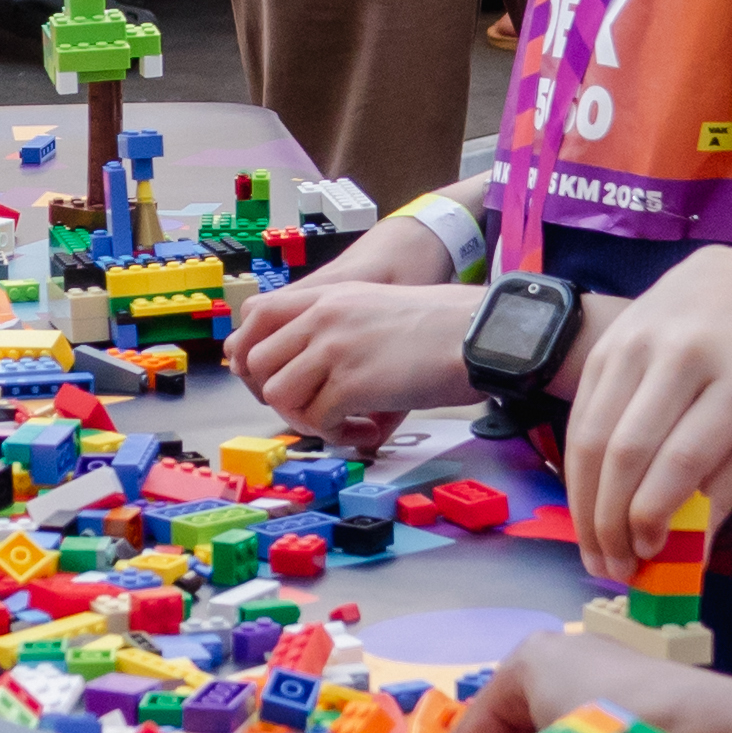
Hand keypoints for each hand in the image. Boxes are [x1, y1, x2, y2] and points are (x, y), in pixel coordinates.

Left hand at [220, 280, 483, 444]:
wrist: (476, 333)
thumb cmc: (437, 325)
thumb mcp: (372, 304)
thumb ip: (334, 324)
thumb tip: (306, 366)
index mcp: (326, 296)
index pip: (256, 317)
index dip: (256, 354)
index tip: (281, 378)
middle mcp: (321, 318)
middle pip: (259, 365)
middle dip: (283, 395)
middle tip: (318, 408)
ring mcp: (333, 350)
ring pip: (280, 396)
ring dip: (308, 419)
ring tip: (344, 422)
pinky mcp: (352, 385)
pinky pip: (317, 423)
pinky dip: (338, 436)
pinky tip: (367, 430)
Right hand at [558, 249, 731, 583]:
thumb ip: (724, 493)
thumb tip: (682, 561)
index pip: (684, 457)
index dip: (656, 513)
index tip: (648, 556)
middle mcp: (685, 356)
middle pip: (628, 449)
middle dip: (611, 520)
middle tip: (613, 568)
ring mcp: (637, 345)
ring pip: (592, 435)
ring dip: (585, 504)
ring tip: (595, 550)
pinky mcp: (604, 347)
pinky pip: (578, 417)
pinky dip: (576, 472)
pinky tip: (585, 508)